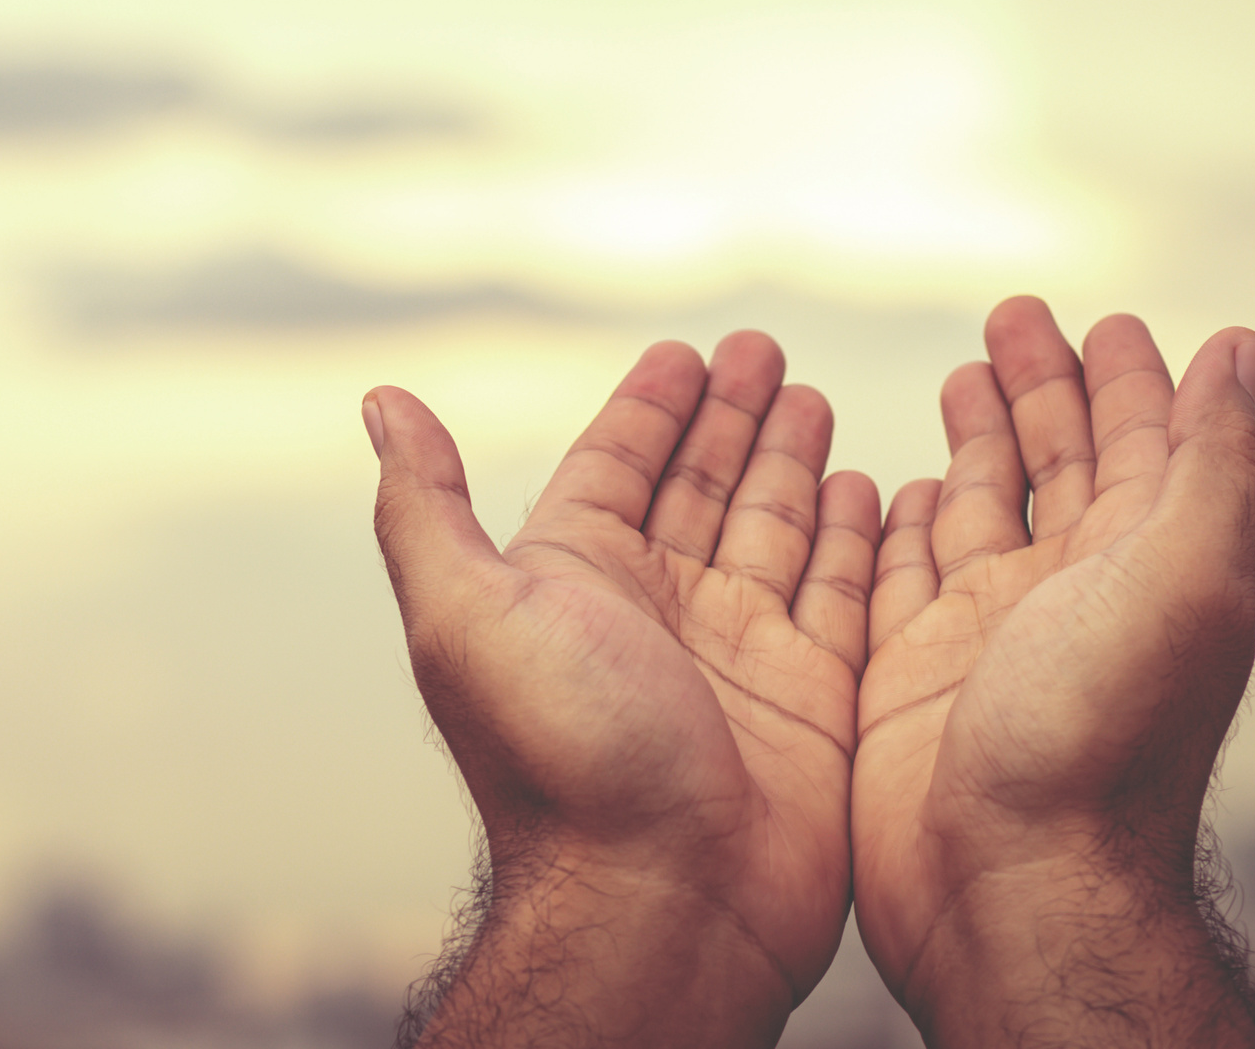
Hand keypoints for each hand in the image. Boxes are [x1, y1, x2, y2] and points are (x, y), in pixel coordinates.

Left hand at [367, 332, 881, 1048]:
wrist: (659, 902)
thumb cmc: (558, 762)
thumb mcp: (466, 613)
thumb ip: (426, 506)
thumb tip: (382, 400)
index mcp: (571, 584)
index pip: (614, 468)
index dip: (649, 410)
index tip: (686, 353)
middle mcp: (654, 613)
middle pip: (700, 488)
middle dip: (733, 418)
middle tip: (768, 351)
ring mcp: (736, 654)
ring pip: (773, 531)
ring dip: (794, 465)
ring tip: (816, 401)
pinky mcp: (812, 697)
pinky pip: (842, 597)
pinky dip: (857, 541)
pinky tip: (873, 491)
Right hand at [851, 297, 1254, 1044]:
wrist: (1009, 888)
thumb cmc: (1101, 746)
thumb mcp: (1182, 581)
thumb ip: (1212, 465)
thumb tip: (1242, 351)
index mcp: (1145, 568)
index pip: (1143, 445)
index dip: (1130, 378)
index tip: (1109, 319)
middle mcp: (1070, 596)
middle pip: (1059, 463)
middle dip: (1042, 387)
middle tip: (1014, 316)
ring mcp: (987, 637)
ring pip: (980, 510)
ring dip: (976, 441)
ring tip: (959, 377)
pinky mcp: (908, 677)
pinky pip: (898, 577)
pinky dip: (896, 525)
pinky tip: (892, 488)